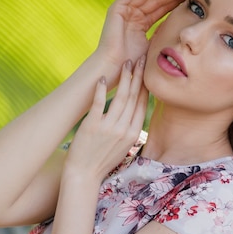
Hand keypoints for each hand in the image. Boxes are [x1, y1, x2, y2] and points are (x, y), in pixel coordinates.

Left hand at [63, 56, 147, 183]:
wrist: (84, 175)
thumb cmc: (102, 160)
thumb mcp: (123, 147)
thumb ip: (130, 129)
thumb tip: (136, 113)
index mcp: (133, 133)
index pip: (142, 104)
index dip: (146, 85)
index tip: (148, 71)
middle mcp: (124, 129)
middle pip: (134, 97)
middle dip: (139, 76)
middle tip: (142, 59)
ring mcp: (108, 127)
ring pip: (120, 98)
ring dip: (124, 78)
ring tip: (127, 63)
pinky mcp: (92, 126)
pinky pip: (99, 103)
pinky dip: (101, 89)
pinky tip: (102, 77)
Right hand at [97, 0, 190, 69]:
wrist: (115, 66)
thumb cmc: (133, 62)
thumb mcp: (153, 46)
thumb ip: (162, 36)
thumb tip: (179, 33)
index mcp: (142, 23)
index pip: (161, 9)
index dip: (175, 3)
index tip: (190, 1)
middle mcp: (133, 14)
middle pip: (156, 0)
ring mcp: (125, 11)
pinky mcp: (117, 9)